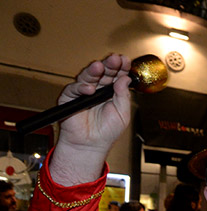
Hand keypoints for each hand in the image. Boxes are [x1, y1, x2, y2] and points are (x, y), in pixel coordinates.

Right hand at [51, 54, 132, 185]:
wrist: (91, 145)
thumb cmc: (107, 131)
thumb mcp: (122, 114)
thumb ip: (123, 96)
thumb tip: (125, 79)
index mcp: (111, 91)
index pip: (116, 75)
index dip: (121, 67)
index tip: (125, 60)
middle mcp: (97, 88)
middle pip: (103, 72)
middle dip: (109, 64)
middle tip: (115, 58)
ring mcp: (83, 91)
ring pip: (88, 76)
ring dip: (94, 70)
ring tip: (100, 66)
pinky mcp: (70, 98)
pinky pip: (74, 89)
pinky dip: (82, 88)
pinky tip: (90, 89)